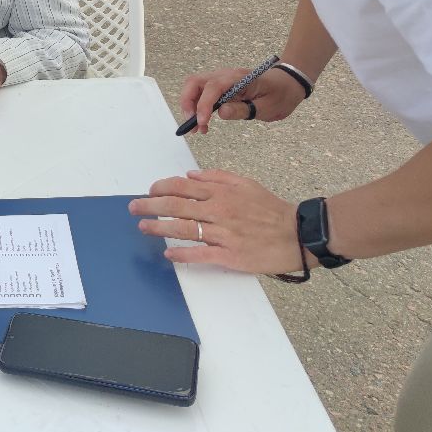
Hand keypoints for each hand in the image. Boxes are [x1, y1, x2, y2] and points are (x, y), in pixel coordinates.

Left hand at [129, 169, 304, 275]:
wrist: (298, 234)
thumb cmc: (271, 209)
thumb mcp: (246, 184)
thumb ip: (217, 177)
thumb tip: (190, 176)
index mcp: (221, 192)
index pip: (182, 187)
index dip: (161, 188)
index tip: (149, 191)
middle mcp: (218, 211)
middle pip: (176, 206)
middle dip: (150, 206)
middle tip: (133, 208)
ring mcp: (223, 234)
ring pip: (183, 228)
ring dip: (158, 228)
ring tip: (143, 228)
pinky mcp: (230, 255)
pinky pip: (200, 253)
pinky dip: (182, 253)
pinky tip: (168, 253)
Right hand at [179, 65, 305, 133]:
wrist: (288, 85)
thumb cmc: (280, 95)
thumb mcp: (266, 107)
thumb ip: (243, 109)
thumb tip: (220, 113)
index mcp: (239, 78)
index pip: (213, 87)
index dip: (204, 104)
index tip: (202, 122)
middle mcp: (225, 75)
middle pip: (195, 82)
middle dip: (188, 102)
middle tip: (191, 123)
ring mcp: (221, 79)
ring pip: (194, 87)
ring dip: (190, 106)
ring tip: (197, 127)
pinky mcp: (220, 86)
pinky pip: (202, 93)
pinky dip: (197, 106)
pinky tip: (203, 122)